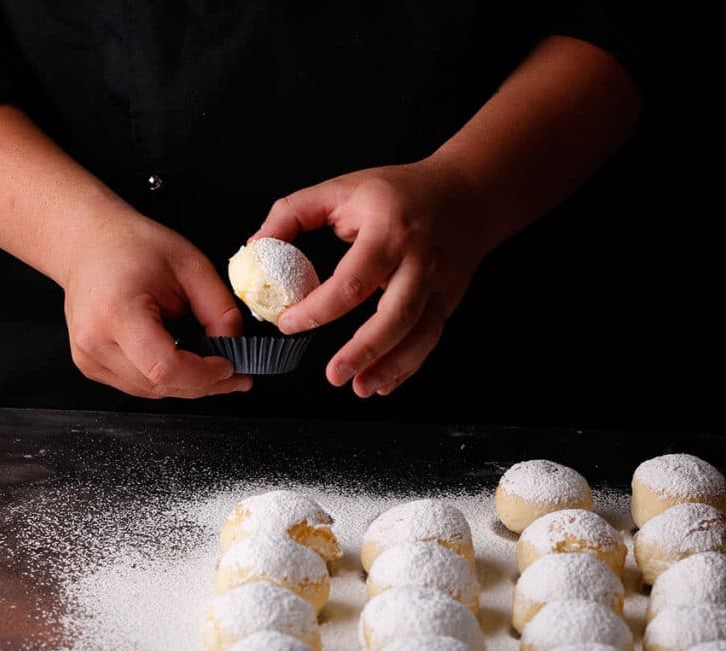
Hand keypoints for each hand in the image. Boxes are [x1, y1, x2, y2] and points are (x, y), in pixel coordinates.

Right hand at [62, 206, 251, 397]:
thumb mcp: (192, 266)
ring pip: (151, 391)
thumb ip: (220, 310)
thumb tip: (235, 347)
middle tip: (237, 375)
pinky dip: (167, 380)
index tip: (231, 366)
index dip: (203, 375)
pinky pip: (138, 385)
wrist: (89, 243)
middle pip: (160, 385)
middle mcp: (94, 341)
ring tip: (215, 368)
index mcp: (117, 313)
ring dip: (188, 385)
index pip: (165, 368)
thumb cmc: (133, 246)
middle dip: (205, 384)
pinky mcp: (90, 365)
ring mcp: (88, 357)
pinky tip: (185, 363)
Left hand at [252, 159, 496, 397]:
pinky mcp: (449, 301)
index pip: (352, 281)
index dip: (318, 309)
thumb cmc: (400, 192)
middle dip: (363, 351)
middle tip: (332, 375)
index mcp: (388, 232)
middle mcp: (419, 262)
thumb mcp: (343, 187)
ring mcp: (439, 285)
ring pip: (419, 335)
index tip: (289, 323)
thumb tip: (257, 244)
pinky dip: (408, 366)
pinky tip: (384, 382)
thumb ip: (294, 212)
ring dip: (390, 367)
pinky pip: (430, 340)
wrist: (468, 194)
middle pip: (395, 316)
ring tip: (359, 388)